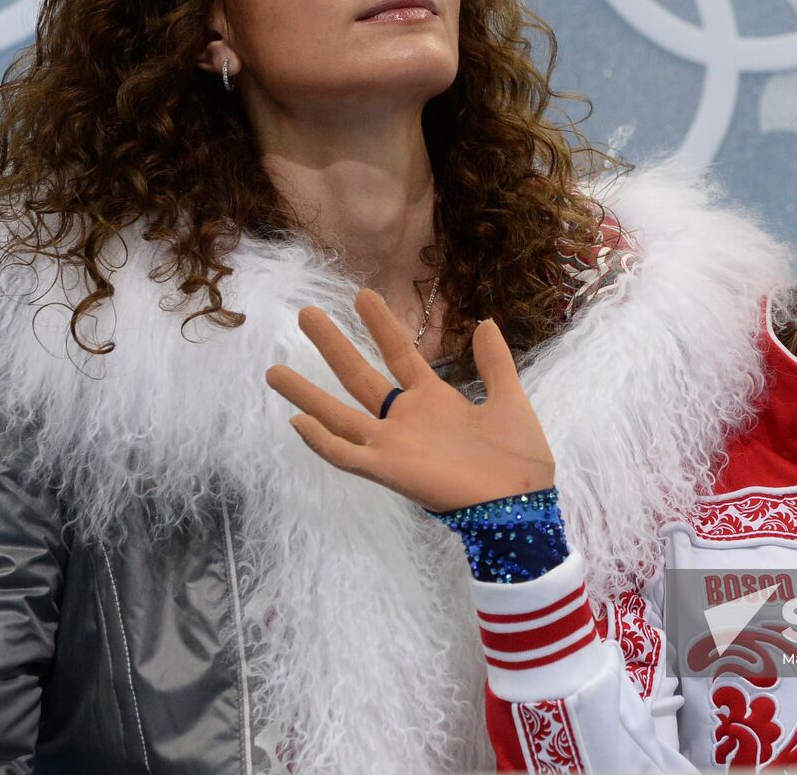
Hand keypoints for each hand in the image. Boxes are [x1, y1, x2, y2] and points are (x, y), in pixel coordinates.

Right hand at [265, 289, 553, 511]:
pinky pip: (348, 456)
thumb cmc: (520, 458)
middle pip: (359, 376)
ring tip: (274, 370)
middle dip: (333, 346)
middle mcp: (406, 419)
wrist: (523, 502)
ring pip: (340, 415)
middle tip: (306, 313)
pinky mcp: (389, 471)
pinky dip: (322, 441)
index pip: (400, 354)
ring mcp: (394, 445)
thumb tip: (485, 323)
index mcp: (434, 400)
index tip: (362, 294)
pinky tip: (297, 422)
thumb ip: (495, 363)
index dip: (382, 325)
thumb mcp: (510, 398)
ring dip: (308, 394)